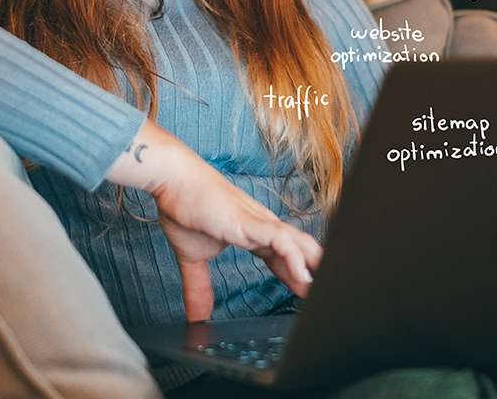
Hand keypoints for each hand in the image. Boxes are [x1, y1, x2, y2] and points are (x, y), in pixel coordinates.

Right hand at [102, 117, 322, 321]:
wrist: (173, 180)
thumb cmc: (184, 207)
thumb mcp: (192, 258)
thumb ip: (198, 287)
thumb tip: (196, 316)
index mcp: (251, 233)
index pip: (283, 257)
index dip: (296, 275)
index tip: (305, 294)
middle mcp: (261, 227)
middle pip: (299, 251)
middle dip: (313, 273)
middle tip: (323, 296)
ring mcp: (258, 223)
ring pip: (298, 244)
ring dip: (313, 267)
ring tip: (323, 291)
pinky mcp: (249, 222)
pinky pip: (281, 241)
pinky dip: (295, 259)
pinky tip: (303, 278)